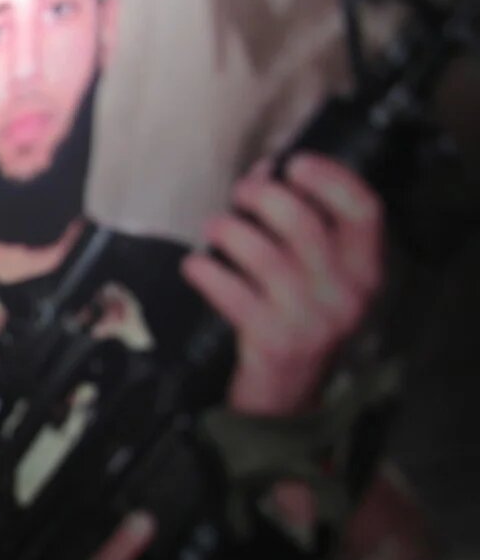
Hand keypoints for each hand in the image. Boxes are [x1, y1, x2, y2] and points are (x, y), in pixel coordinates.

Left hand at [182, 153, 384, 416]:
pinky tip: (194, 265)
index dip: (330, 177)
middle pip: (305, 224)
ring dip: (229, 231)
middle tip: (239, 193)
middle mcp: (346, 294)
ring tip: (213, 227)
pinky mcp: (272, 340)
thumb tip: (264, 172)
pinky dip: (206, 272)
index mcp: (366, 271)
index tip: (294, 162)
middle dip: (264, 197)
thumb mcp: (319, 278)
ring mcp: (310, 319)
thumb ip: (300, 228)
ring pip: (264, 254)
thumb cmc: (297, 322)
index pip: (363, 210)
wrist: (287, 398)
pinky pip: (232, 292)